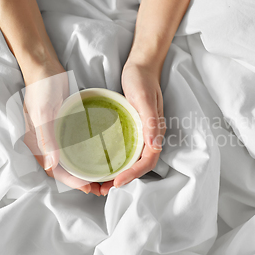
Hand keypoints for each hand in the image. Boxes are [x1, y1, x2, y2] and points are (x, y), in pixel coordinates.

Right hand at [22, 62, 100, 195]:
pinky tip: (102, 154)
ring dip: (86, 169)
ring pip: (72, 159)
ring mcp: (57, 136)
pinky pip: (77, 146)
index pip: (56, 172)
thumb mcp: (43, 113)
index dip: (72, 182)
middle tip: (103, 185)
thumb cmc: (41, 89)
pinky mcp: (66, 127)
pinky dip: (88, 153)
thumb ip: (47, 138)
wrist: (44, 67)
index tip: (90, 187)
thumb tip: (52, 165)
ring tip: (105, 175)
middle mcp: (48, 144)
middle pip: (65, 169)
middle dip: (83, 180)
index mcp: (39, 145)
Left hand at [100, 62, 164, 194]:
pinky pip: (125, 150)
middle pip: (138, 166)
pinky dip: (115, 160)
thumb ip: (150, 121)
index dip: (133, 174)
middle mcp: (149, 135)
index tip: (116, 182)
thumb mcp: (144, 99)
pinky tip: (102, 162)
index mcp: (154, 132)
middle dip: (123, 179)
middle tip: (102, 189)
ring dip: (118, 173)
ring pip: (131, 160)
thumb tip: (154, 145)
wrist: (141, 66)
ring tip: (99, 182)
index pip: (147, 161)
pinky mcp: (132, 127)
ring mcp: (141, 132)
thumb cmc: (142, 80)